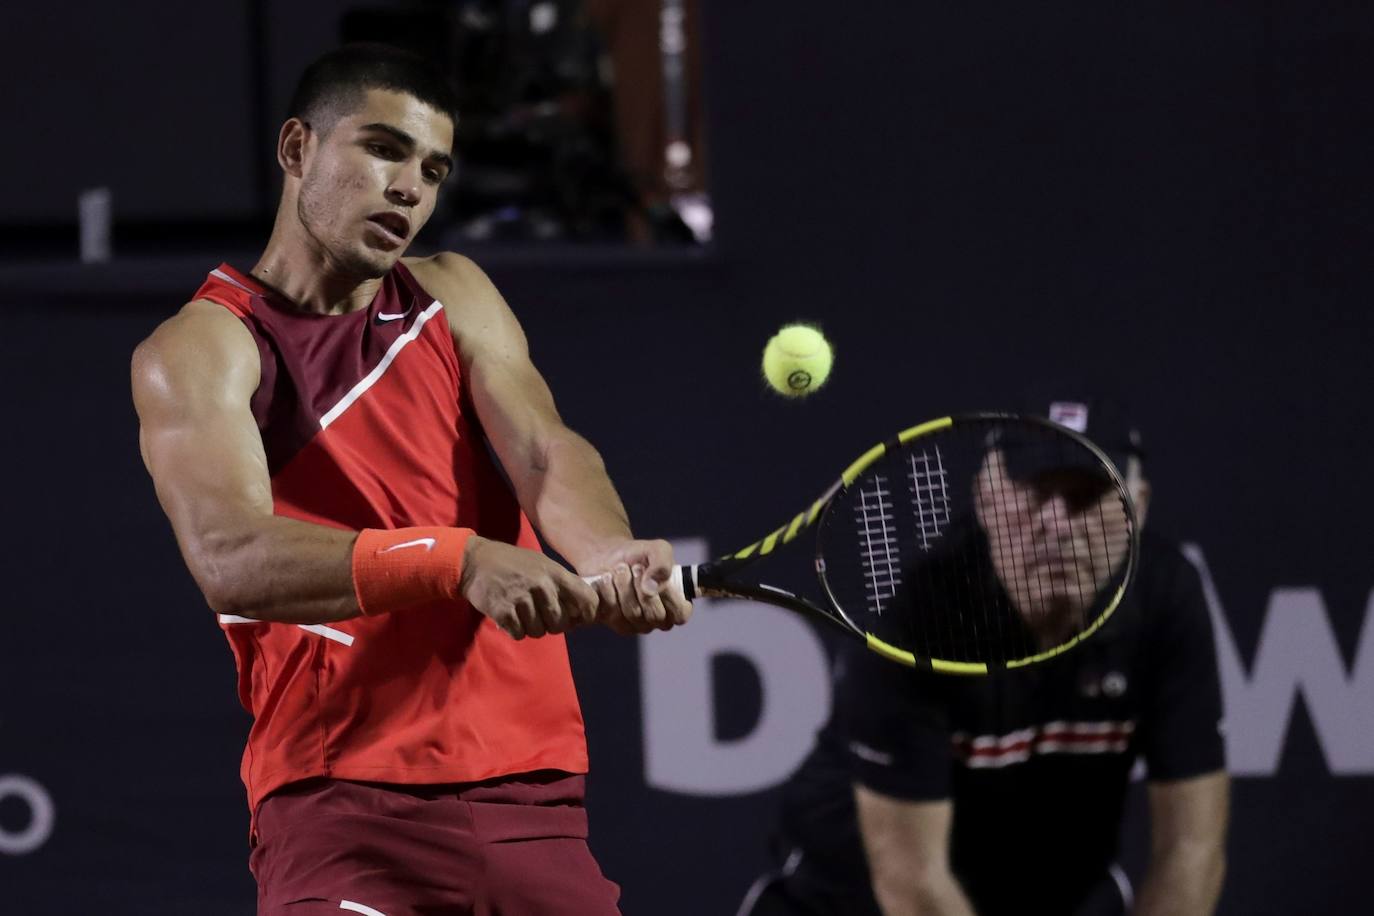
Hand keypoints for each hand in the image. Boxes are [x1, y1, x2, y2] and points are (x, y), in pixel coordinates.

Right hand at [459, 536, 598, 638]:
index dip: (586, 614)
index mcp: (556, 573)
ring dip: (531, 627)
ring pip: (539, 631)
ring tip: (521, 612)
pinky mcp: (504, 612)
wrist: (475, 561)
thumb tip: (580, 610)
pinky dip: (515, 629)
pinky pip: (519, 634)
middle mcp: (542, 587)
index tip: (579, 619)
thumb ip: (561, 583)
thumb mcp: (542, 564)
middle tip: (540, 615)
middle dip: (552, 625)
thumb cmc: (513, 562)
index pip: (587, 600)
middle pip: (560, 624)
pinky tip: (510, 616)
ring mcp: (523, 600)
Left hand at [581, 539, 692, 634]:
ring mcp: (640, 625)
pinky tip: (606, 580)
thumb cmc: (639, 555)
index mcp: (677, 604)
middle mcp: (661, 619)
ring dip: (623, 586)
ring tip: (619, 569)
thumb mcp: (657, 550)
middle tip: (633, 567)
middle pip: (655, 615)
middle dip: (641, 586)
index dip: (668, 596)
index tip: (654, 575)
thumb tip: (652, 589)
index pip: (681, 613)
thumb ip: (662, 565)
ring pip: (634, 614)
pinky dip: (608, 593)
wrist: (608, 557)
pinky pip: (614, 616)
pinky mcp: (620, 625)